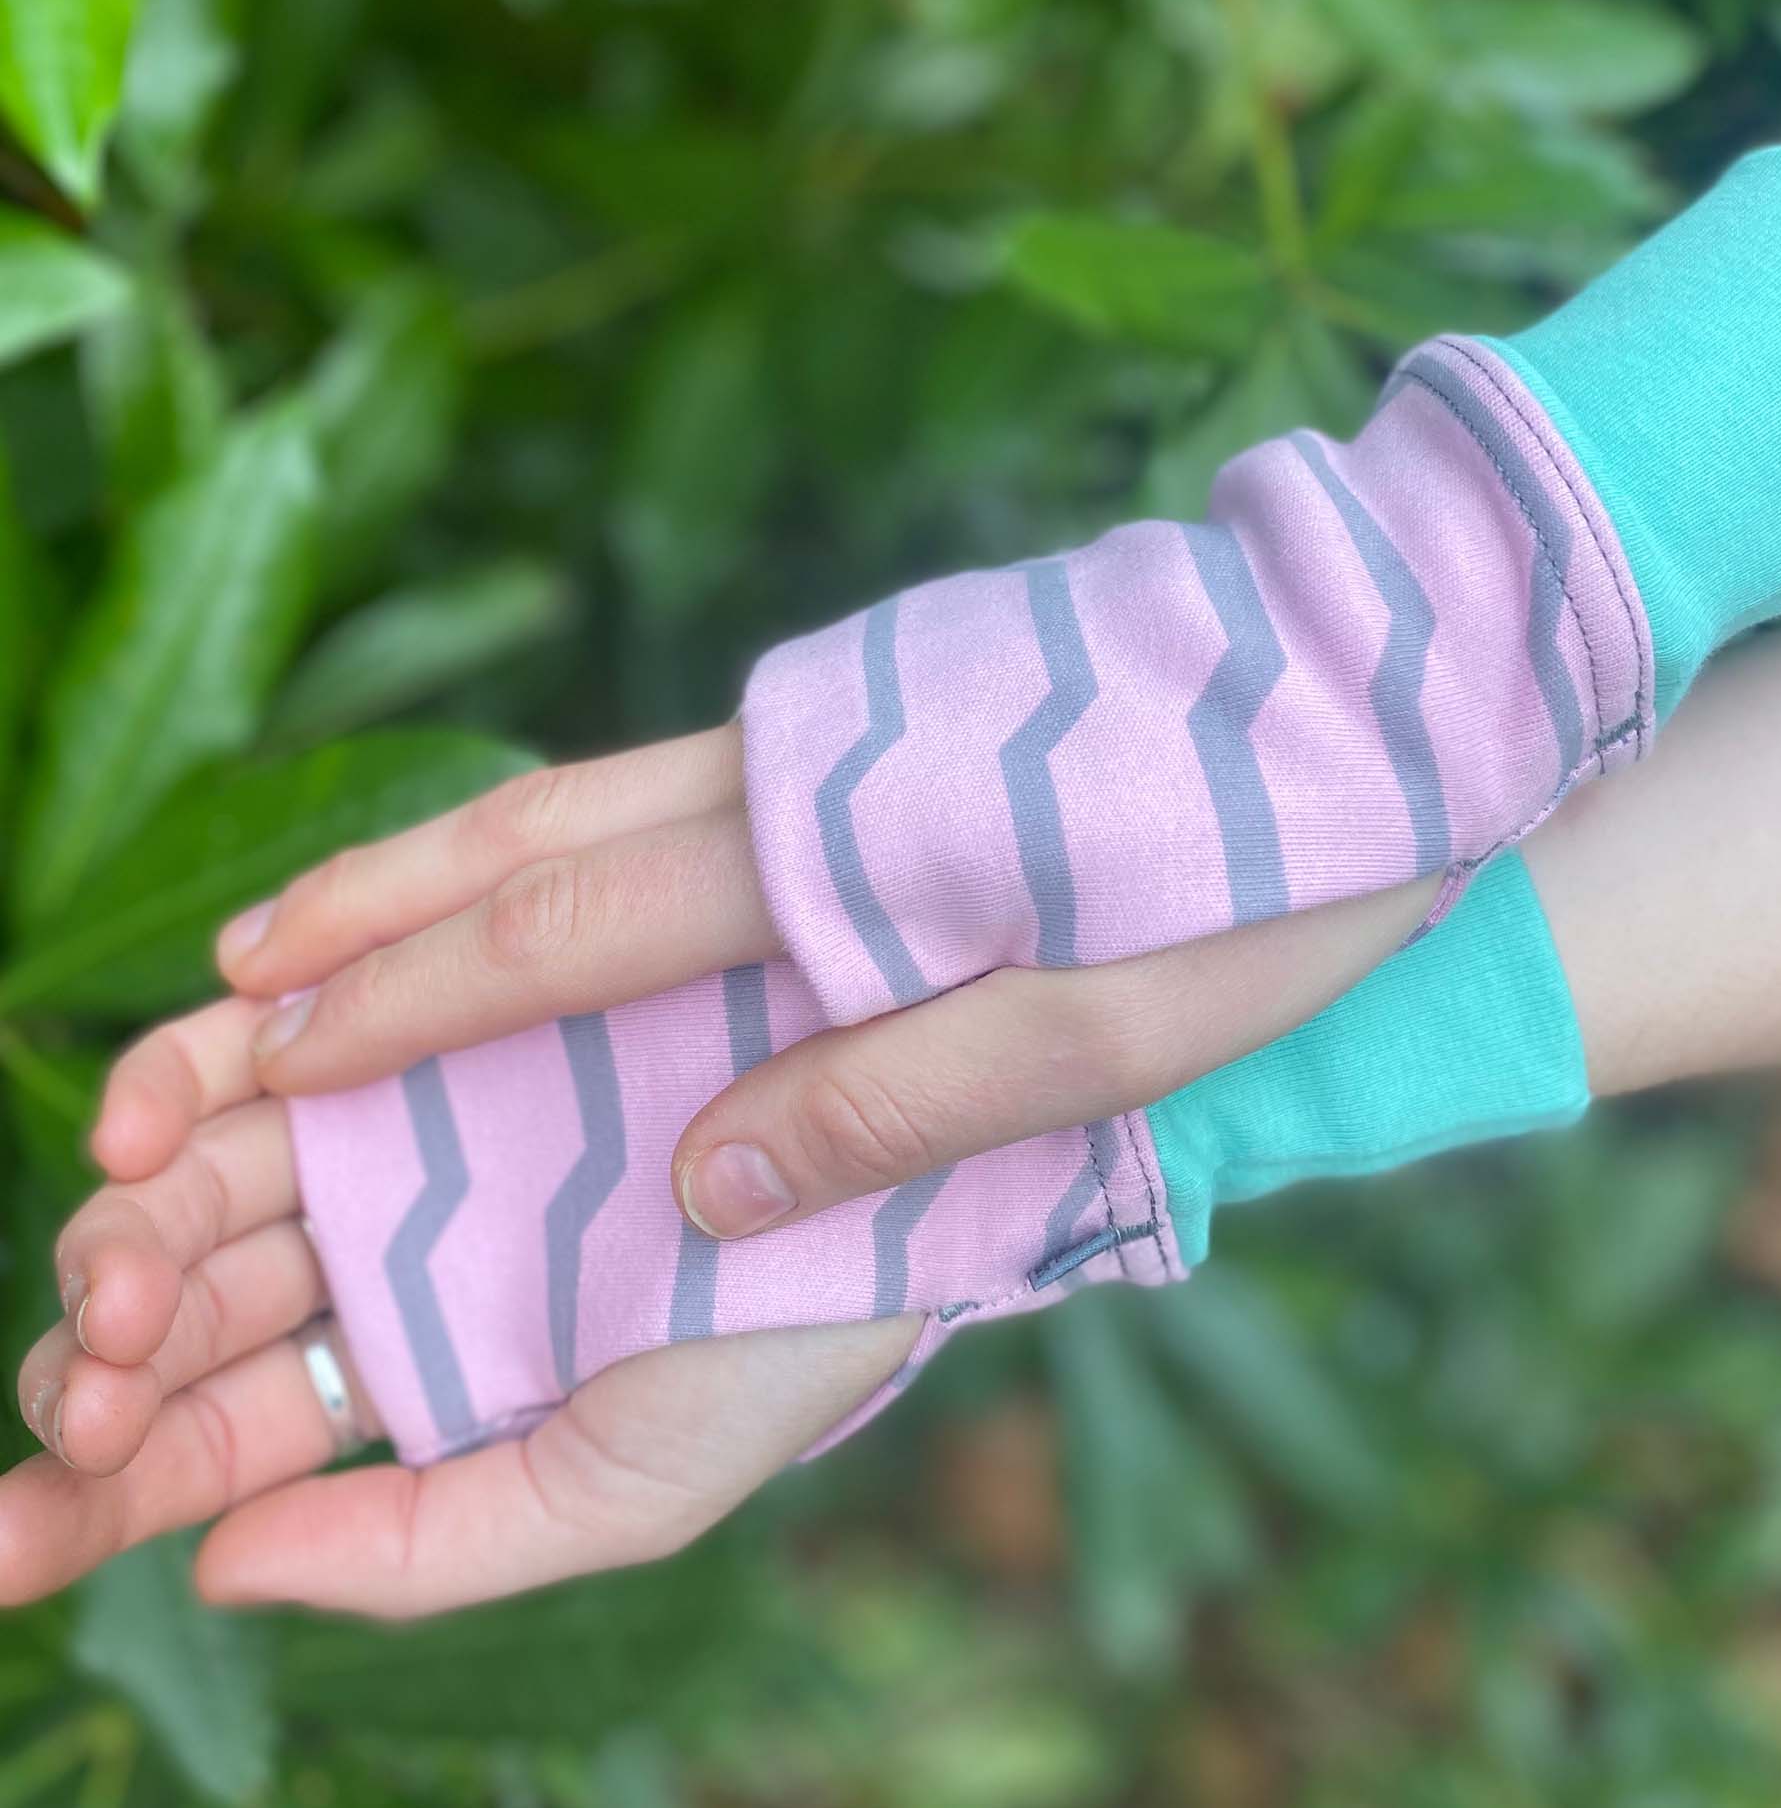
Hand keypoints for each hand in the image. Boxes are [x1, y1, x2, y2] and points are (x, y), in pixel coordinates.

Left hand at [3, 995, 913, 1615]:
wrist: (902, 1141)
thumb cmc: (786, 1335)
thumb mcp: (621, 1489)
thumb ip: (428, 1553)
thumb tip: (217, 1568)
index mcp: (401, 1367)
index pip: (209, 1438)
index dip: (103, 1486)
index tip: (10, 1541)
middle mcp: (371, 1242)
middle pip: (177, 1304)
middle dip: (95, 1356)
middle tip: (83, 1392)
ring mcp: (385, 1119)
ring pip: (197, 1173)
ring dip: (122, 1218)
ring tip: (110, 1281)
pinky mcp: (415, 1001)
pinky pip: (263, 1033)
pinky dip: (187, 1064)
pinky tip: (149, 1120)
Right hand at [212, 720, 1438, 1244]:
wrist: (1403, 657)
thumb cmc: (1283, 857)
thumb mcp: (1119, 1018)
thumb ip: (902, 1090)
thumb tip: (696, 1185)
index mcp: (840, 837)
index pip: (569, 929)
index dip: (411, 999)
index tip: (275, 1052)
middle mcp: (811, 750)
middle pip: (544, 835)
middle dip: (380, 915)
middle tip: (231, 982)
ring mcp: (851, 711)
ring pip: (603, 790)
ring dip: (460, 861)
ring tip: (339, 921)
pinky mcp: (900, 702)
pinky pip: (687, 778)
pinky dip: (578, 832)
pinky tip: (561, 876)